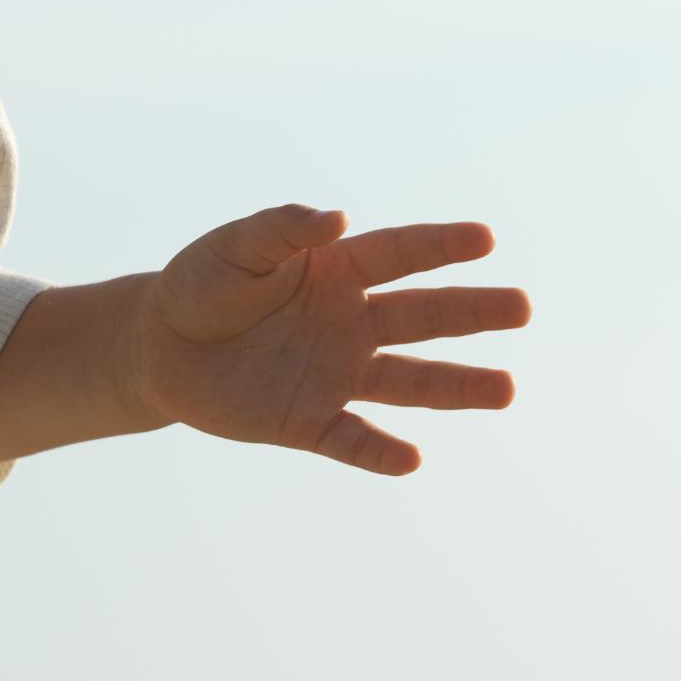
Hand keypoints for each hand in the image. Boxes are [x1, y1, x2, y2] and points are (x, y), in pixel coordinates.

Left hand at [131, 205, 528, 477]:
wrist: (158, 348)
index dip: (440, 245)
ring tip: (506, 391)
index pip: (399, 255)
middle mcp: (350, 322)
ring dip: (455, 387)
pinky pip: (351, 439)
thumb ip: (282, 230)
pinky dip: (378, 451)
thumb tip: (337, 219)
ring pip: (406, 381)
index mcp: (337, 271)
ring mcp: (334, 373)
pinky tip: (411, 460)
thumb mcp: (235, 248)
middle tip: (522, 308)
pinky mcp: (307, 420)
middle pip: (422, 316)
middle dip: (472, 313)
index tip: (485, 239)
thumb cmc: (201, 285)